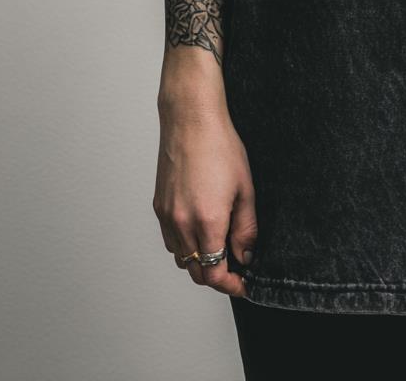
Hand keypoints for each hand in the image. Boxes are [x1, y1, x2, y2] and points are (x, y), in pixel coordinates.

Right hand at [153, 97, 257, 297]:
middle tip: (236, 269)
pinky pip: (170, 240)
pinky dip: (185, 246)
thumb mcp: (245, 188)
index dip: (230, 285)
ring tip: (220, 247)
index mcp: (207, 221)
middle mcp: (182, 224)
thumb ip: (246, 228)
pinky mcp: (158, 207)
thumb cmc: (220, 147)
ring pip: (181, 258)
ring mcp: (167, 216)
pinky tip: (200, 230)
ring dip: (200, 261)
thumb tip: (246, 255)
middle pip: (196, 272)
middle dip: (217, 276)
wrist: (191, 121)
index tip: (243, 284)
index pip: (214, 273)